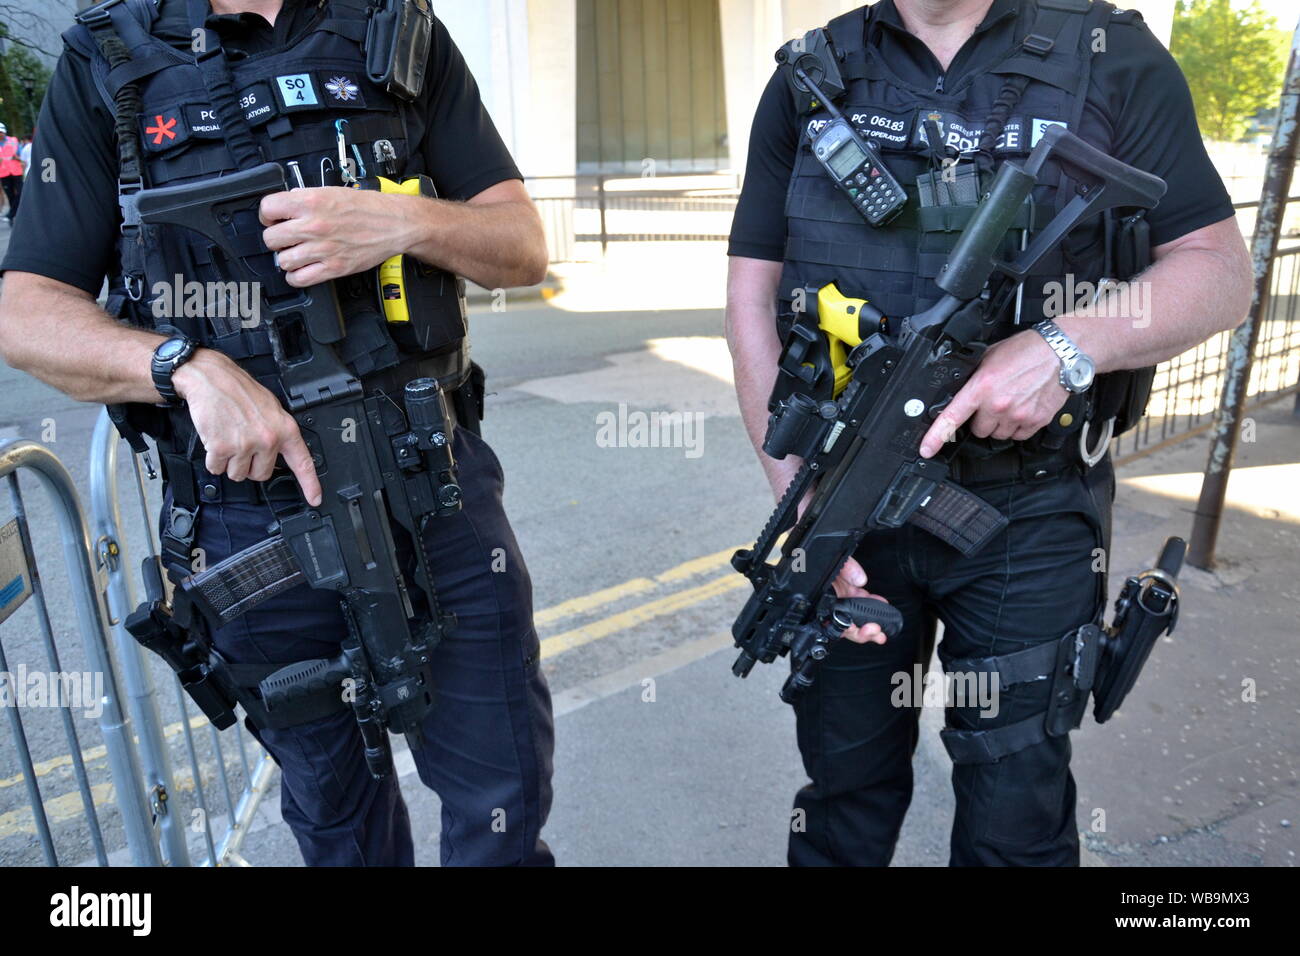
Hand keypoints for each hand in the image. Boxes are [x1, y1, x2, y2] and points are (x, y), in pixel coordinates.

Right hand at [172, 349, 321, 505]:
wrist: (212, 378)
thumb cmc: (240, 391)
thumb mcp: (272, 409)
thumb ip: (279, 434)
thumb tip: (280, 456)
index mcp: (285, 429)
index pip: (303, 463)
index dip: (310, 484)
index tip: (315, 499)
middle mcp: (268, 439)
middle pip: (261, 474)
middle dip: (250, 465)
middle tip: (243, 444)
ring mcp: (245, 445)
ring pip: (238, 474)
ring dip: (230, 463)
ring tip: (229, 438)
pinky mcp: (222, 448)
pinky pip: (217, 469)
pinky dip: (213, 459)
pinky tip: (216, 440)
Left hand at [260, 187, 412, 287]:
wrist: (395, 223)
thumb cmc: (369, 208)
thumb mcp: (331, 191)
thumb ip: (306, 199)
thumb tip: (286, 207)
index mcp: (311, 202)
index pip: (267, 209)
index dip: (268, 215)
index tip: (274, 219)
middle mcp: (314, 225)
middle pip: (271, 238)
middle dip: (276, 238)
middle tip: (286, 237)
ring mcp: (323, 249)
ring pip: (283, 261)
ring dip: (287, 258)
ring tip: (297, 253)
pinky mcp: (334, 268)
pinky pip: (300, 279)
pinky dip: (296, 276)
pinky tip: (303, 269)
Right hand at [790, 484, 889, 645]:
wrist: (807, 510)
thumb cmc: (805, 529)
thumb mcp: (819, 544)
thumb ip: (843, 564)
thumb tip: (861, 579)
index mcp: (811, 591)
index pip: (828, 619)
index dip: (847, 629)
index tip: (864, 630)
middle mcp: (823, 591)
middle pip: (842, 621)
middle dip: (861, 630)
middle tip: (877, 633)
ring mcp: (835, 586)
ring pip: (852, 610)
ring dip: (868, 618)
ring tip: (883, 624)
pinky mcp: (844, 578)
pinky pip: (857, 594)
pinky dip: (870, 600)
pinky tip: (881, 604)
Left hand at [920, 329, 1067, 457]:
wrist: (1061, 351)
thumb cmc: (1027, 350)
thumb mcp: (990, 357)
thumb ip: (974, 377)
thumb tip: (961, 391)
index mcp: (981, 387)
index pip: (952, 417)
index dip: (936, 436)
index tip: (926, 449)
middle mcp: (998, 405)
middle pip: (978, 430)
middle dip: (982, 419)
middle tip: (993, 402)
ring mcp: (1018, 416)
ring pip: (998, 434)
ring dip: (1000, 424)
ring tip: (1011, 402)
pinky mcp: (1036, 422)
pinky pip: (1019, 436)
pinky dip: (1019, 426)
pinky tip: (1023, 408)